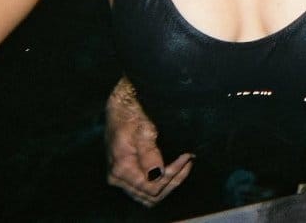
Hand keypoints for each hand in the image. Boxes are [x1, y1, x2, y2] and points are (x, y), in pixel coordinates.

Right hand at [104, 77, 193, 206]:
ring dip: (168, 185)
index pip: (153, 185)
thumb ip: (149, 153)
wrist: (117, 108)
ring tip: (184, 167)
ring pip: (148, 197)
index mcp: (122, 167)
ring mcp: (119, 179)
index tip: (187, 157)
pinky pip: (143, 191)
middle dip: (174, 180)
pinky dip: (159, 185)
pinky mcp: (123, 177)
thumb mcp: (143, 128)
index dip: (173, 174)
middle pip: (152, 195)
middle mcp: (117, 178)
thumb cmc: (130, 114)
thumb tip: (157, 174)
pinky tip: (172, 171)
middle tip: (189, 161)